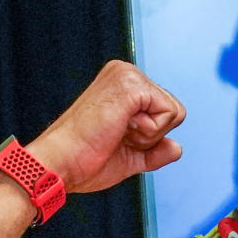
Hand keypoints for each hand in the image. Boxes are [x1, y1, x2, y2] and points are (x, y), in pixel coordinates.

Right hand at [28, 60, 185, 193]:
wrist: (60, 163)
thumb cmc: (83, 160)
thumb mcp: (129, 157)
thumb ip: (154, 151)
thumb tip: (177, 148)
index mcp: (122, 84)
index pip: (165, 112)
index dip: (149, 137)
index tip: (115, 138)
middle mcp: (126, 73)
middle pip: (174, 111)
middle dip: (152, 136)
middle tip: (116, 137)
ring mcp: (128, 75)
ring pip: (173, 112)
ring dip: (149, 135)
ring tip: (116, 132)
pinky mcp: (131, 84)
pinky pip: (169, 113)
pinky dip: (149, 132)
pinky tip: (120, 129)